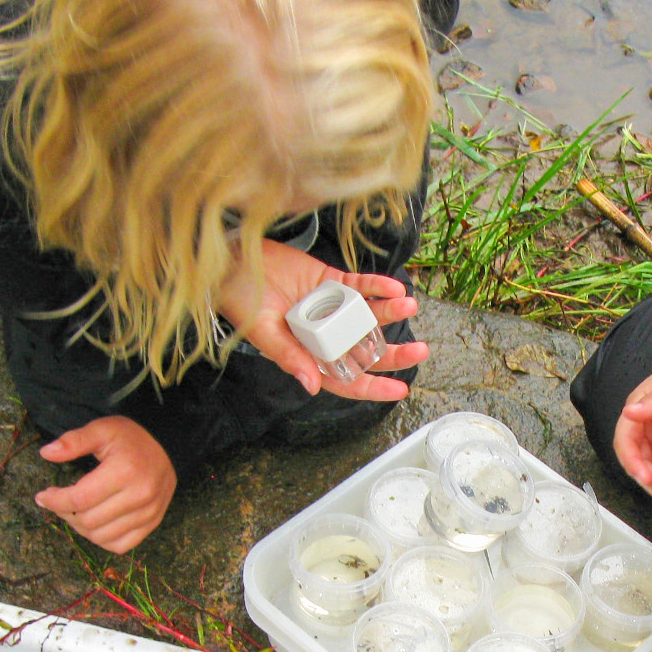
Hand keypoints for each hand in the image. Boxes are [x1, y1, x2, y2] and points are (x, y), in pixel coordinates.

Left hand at [34, 417, 176, 552]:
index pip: (79, 499)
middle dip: (65, 513)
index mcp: (124, 472)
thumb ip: (73, 441)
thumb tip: (46, 453)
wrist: (168, 449)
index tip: (43, 496)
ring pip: (101, 536)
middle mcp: (140, 496)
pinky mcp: (153, 524)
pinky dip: (102, 540)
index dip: (55, 501)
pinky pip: (121, 545)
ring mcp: (149, 513)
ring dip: (81, 528)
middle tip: (59, 501)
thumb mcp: (102, 430)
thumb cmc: (131, 438)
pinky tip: (94, 524)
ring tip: (75, 512)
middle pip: (88, 520)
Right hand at [215, 240, 426, 400]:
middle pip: (365, 349)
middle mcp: (325, 334)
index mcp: (308, 354)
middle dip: (394, 352)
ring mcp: (330, 308)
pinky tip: (394, 287)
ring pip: (368, 316)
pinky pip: (359, 286)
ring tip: (408, 305)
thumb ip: (288, 357)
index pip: (346, 378)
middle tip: (420, 351)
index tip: (400, 390)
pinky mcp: (330, 280)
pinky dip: (377, 286)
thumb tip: (312, 386)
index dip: (373, 387)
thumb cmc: (239, 301)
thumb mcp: (262, 331)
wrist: (230, 260)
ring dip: (389, 312)